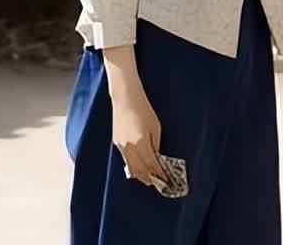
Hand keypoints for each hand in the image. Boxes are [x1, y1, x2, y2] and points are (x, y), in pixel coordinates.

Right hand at [104, 47, 166, 189]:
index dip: (159, 174)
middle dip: (149, 178)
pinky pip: (125, 160)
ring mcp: (121, 146)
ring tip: (148, 180)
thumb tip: (156, 159)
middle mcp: (129, 148)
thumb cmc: (144, 109)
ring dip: (140, 175)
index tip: (166, 180)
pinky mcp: (116, 143)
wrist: (125, 98)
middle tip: (157, 184)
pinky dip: (133, 166)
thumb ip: (155, 145)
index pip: (151, 165)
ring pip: (131, 167)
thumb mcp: (155, 127)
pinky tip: (138, 168)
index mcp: (141, 144)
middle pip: (140, 170)